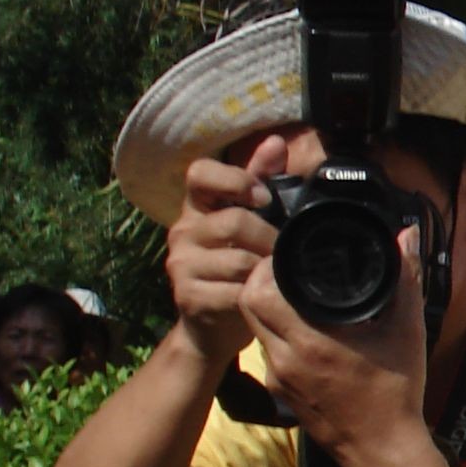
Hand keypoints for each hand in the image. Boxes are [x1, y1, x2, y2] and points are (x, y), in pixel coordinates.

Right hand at [169, 134, 286, 363]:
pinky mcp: (188, 296)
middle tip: (284, 251)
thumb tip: (277, 141)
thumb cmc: (235, 265)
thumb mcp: (249, 220)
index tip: (264, 197)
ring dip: (267, 270)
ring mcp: (181, 264)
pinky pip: (235, 292)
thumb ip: (261, 181)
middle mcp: (182, 231)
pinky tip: (262, 297)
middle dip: (269, 237)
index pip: (200, 173)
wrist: (212, 325)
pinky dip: (257, 295)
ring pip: (238, 260)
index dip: (234, 180)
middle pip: (233, 222)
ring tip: (276, 275)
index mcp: (197, 206)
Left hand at [240, 224, 429, 466]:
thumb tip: (407, 237)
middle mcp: (284, 360)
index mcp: (310, 342)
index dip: (264, 267)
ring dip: (267, 308)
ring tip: (294, 293)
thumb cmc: (396, 393)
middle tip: (284, 268)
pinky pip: (268, 352)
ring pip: (256, 329)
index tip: (286, 254)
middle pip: (248, 306)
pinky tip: (305, 330)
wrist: (383, 451)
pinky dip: (278, 334)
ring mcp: (279, 379)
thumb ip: (406, 279)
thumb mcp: (408, 331)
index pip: (258, 292)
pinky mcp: (281, 393)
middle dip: (260, 282)